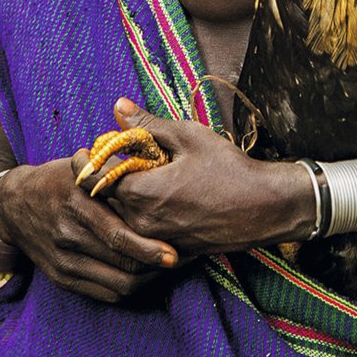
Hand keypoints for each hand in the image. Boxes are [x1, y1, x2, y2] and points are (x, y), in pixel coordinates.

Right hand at [0, 157, 177, 303]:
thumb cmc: (58, 179)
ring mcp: (64, 262)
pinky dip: (130, 289)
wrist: (13, 205)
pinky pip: (105, 294)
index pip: (118, 235)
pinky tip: (147, 277)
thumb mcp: (82, 166)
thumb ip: (114, 172)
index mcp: (76, 204)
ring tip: (170, 268)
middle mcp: (68, 236)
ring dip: (148, 280)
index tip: (177, 250)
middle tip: (185, 258)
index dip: (150, 248)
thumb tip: (157, 172)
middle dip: (157, 266)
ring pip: (118, 285)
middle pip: (123, 264)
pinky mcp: (62, 279)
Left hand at [79, 99, 314, 257]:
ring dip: (125, 195)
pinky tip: (163, 196)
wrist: (265, 208)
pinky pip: (142, 231)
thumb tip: (118, 107)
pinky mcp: (168, 249)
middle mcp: (141, 222)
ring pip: (122, 216)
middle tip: (122, 156)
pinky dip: (143, 212)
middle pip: (105, 199)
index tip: (93, 146)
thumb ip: (147, 124)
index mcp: (141, 193)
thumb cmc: (229, 169)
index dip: (91, 159)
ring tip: (145, 174)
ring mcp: (155, 239)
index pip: (94, 178)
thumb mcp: (188, 136)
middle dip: (108, 176)